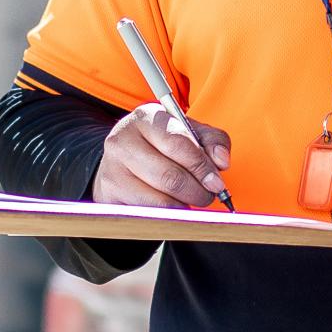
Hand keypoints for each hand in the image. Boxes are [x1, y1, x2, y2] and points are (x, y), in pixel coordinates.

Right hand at [93, 103, 231, 209]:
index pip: (178, 144)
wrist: (123, 159)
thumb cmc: (161, 144)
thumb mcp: (189, 133)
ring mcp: (112, 168)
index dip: (202, 167)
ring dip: (184, 205)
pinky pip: (148, 212)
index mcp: (146, 117)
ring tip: (192, 199)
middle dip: (197, 191)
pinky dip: (168, 214)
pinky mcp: (109, 192)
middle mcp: (122, 140)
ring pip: (160, 199)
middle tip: (209, 195)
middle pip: (170, 176)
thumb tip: (221, 161)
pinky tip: (173, 205)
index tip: (217, 183)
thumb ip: (212, 141)